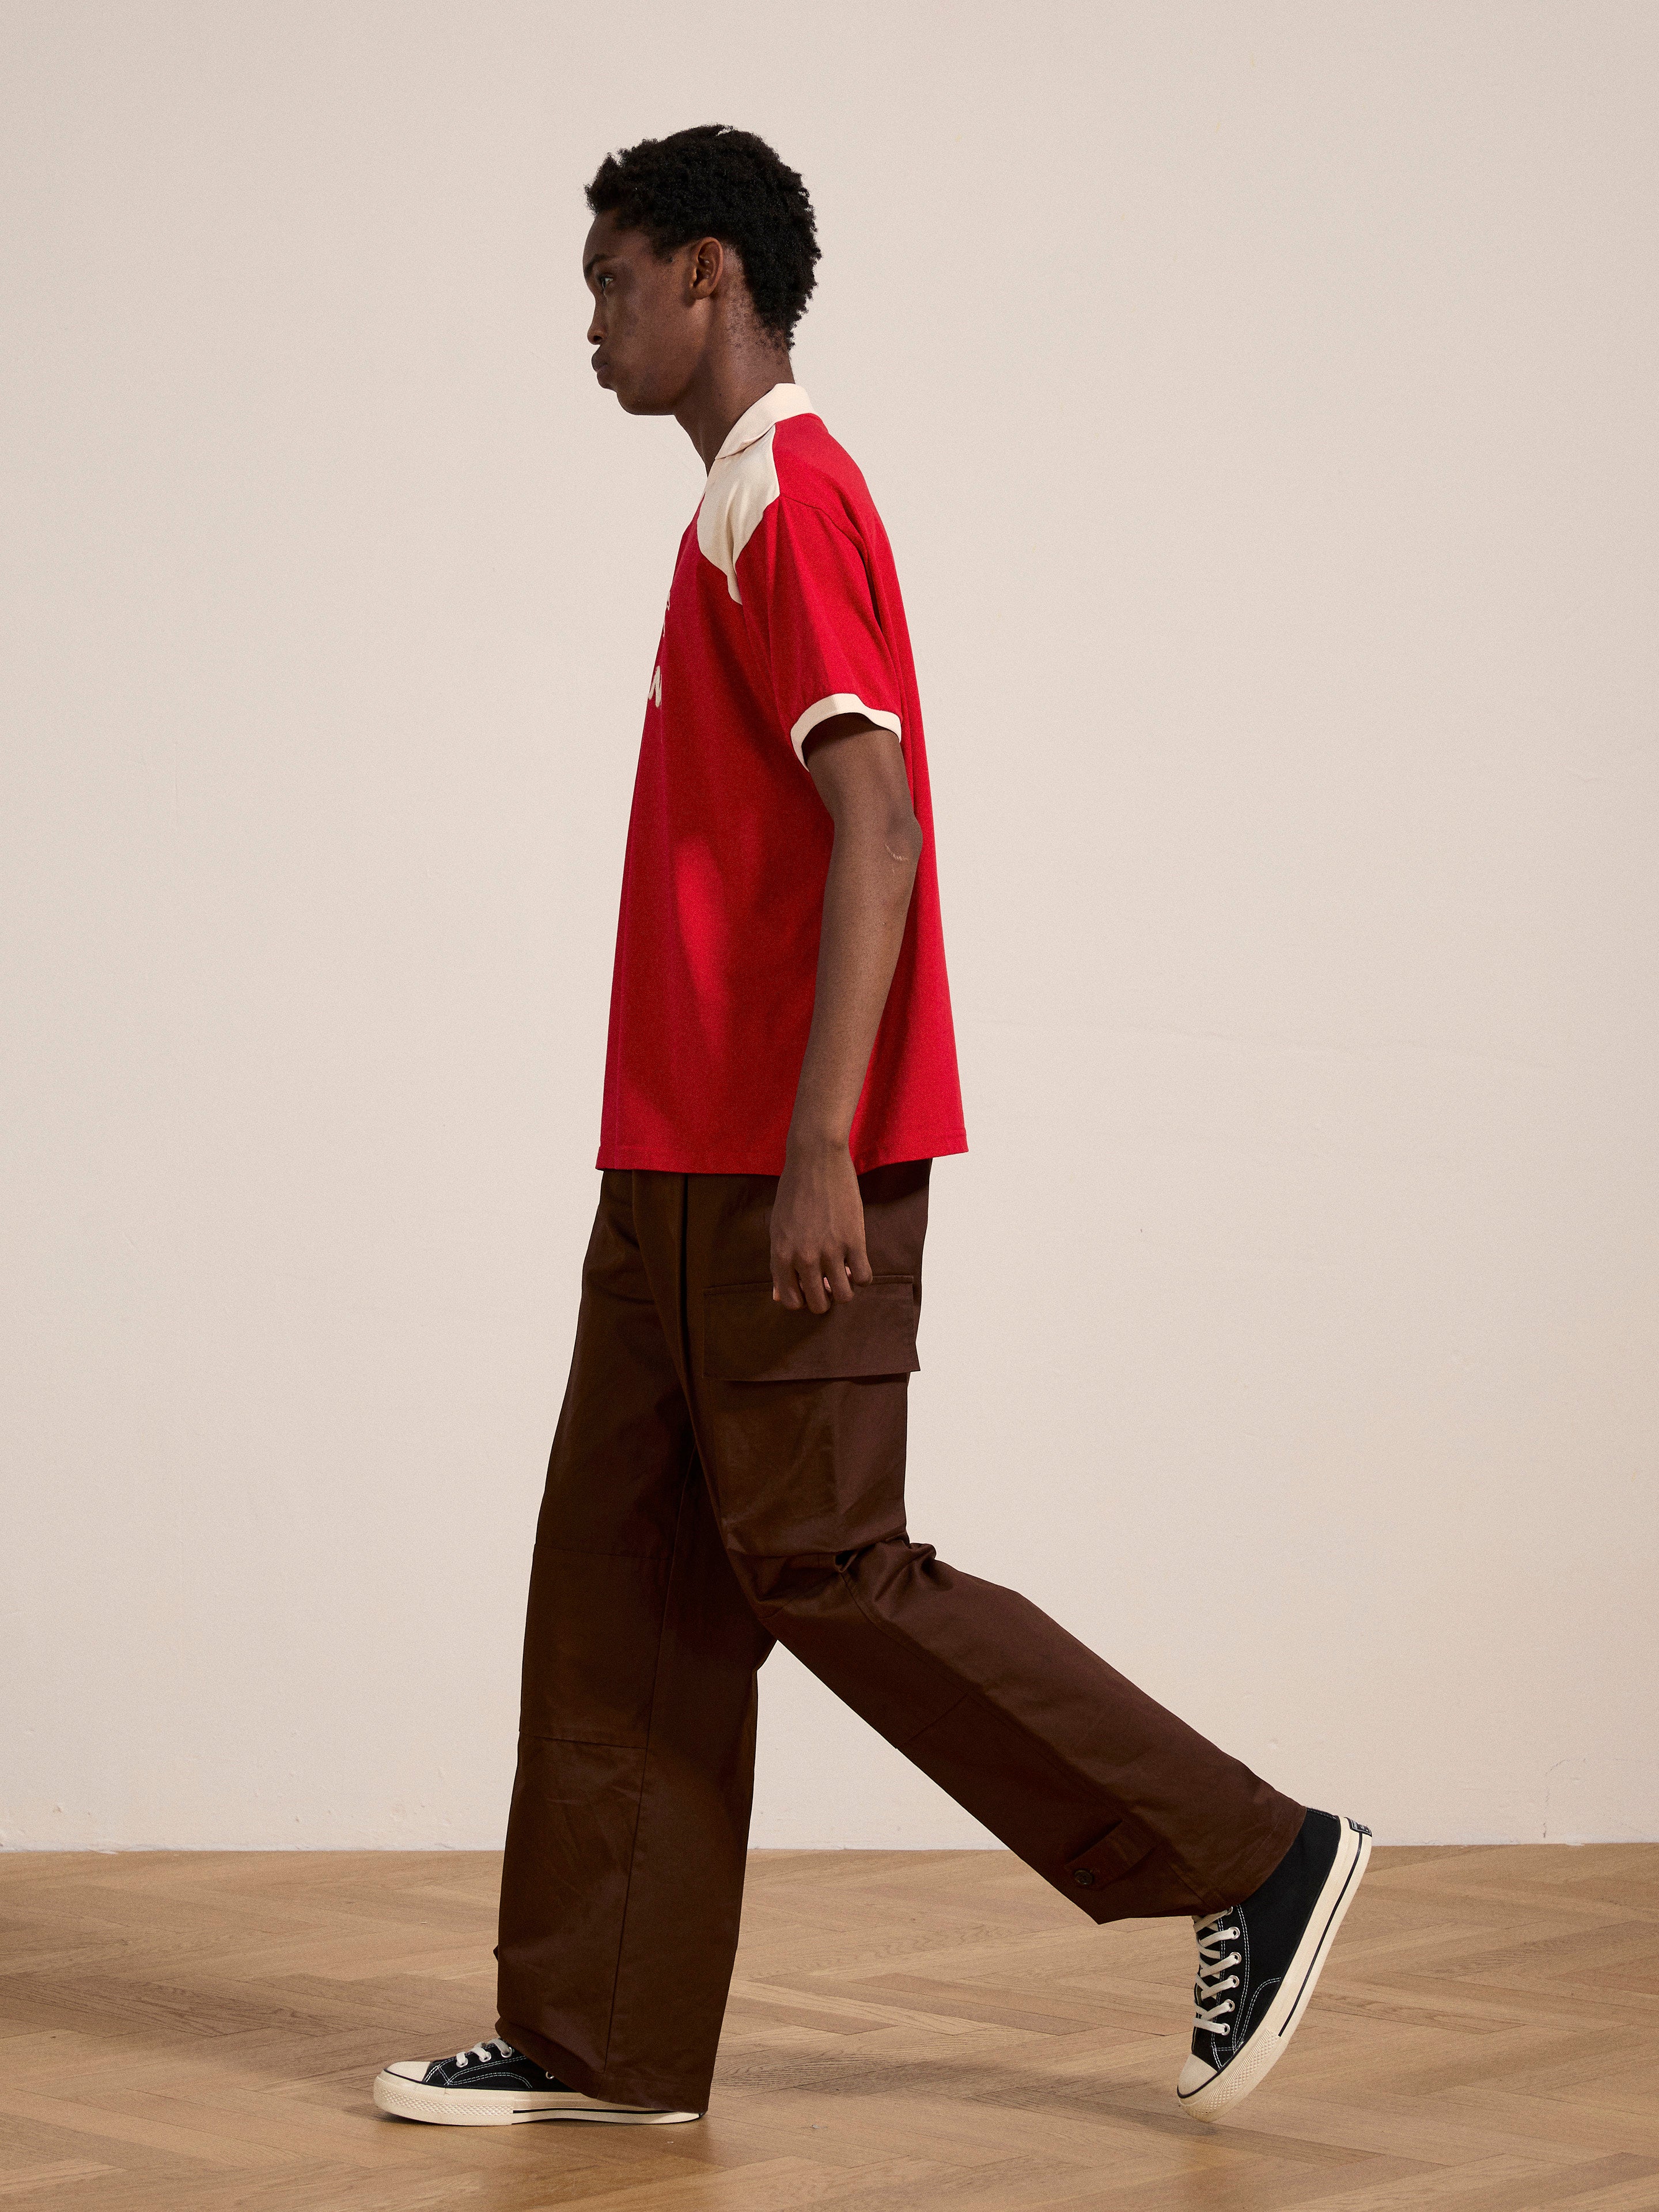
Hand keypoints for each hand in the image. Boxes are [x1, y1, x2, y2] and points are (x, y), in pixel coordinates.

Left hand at [769, 1138, 873, 1312]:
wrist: (816, 1159)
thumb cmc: (793, 1192)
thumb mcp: (778, 1228)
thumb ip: (779, 1264)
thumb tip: (778, 1297)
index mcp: (781, 1255)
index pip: (790, 1301)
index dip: (801, 1299)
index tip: (808, 1287)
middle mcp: (804, 1258)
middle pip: (818, 1304)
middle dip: (824, 1298)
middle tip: (828, 1282)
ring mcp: (831, 1251)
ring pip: (844, 1296)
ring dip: (845, 1290)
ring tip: (844, 1274)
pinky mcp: (854, 1240)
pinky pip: (864, 1278)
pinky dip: (862, 1276)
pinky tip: (857, 1262)